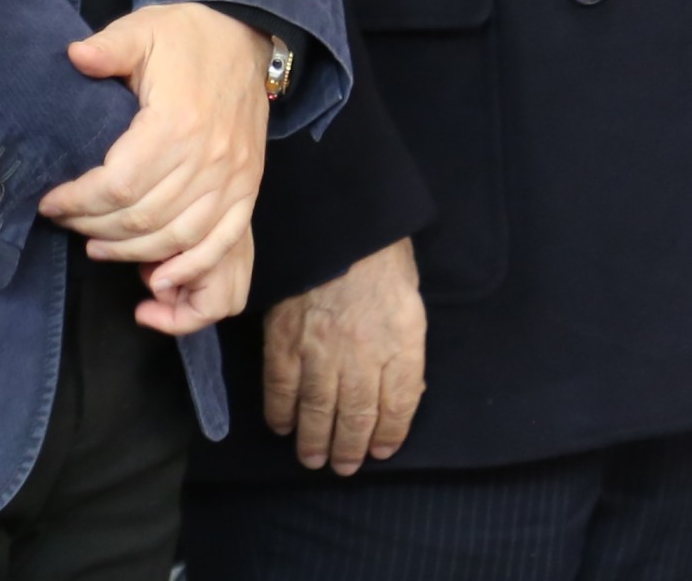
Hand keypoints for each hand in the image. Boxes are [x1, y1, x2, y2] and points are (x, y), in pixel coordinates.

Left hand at [38, 2, 272, 335]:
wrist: (248, 37)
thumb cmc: (189, 36)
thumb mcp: (144, 29)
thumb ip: (109, 46)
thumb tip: (74, 57)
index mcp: (177, 121)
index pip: (118, 185)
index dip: (77, 202)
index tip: (49, 201)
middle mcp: (209, 157)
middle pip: (142, 218)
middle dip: (93, 228)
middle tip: (66, 221)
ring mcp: (233, 177)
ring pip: (176, 238)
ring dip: (131, 252)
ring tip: (97, 245)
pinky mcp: (248, 187)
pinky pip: (222, 242)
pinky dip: (190, 267)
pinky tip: (159, 277)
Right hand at [261, 238, 425, 470]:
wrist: (339, 223)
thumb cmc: (382, 259)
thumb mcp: (410, 302)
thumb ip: (405, 348)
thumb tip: (401, 391)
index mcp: (401, 341)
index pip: (399, 402)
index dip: (391, 432)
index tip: (382, 450)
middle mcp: (362, 353)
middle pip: (357, 415)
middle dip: (351, 447)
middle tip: (345, 467)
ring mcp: (321, 350)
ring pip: (318, 410)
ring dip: (315, 440)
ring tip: (314, 459)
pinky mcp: (285, 341)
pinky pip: (282, 388)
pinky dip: (281, 413)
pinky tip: (284, 427)